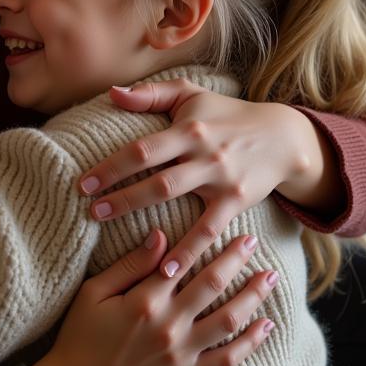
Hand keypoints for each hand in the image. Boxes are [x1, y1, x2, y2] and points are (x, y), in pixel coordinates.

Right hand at [30, 232, 275, 365]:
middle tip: (254, 242)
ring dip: (251, 297)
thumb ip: (131, 264)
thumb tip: (161, 235)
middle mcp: (167, 325)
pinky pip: (226, 360)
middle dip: (236, 260)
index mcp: (144, 300)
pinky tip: (266, 326)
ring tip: (269, 278)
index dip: (208, 239)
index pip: (184, 260)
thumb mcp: (95, 292)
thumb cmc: (80, 334)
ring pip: (227, 320)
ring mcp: (180, 354)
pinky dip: (250, 343)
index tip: (229, 226)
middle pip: (212, 285)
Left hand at [77, 78, 338, 280]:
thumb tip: (111, 93)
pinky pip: (209, 230)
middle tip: (90, 209)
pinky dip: (189, 251)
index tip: (83, 182)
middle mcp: (203, 154)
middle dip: (121, 196)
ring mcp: (221, 179)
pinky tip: (166, 272)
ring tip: (122, 239)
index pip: (142, 149)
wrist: (282, 136)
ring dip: (147, 221)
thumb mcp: (190, 94)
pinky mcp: (236, 202)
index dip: (112, 166)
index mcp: (188, 129)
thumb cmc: (225, 113)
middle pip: (156, 179)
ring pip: (178, 203)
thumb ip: (150, 94)